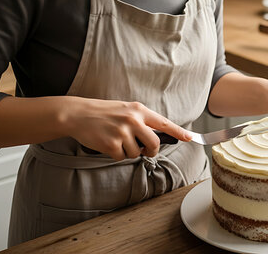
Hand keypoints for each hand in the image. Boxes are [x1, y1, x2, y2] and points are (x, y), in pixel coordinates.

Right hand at [61, 97, 190, 159]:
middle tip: (144, 150)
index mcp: (139, 110)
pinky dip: (116, 154)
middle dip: (151, 151)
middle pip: (154, 143)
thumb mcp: (126, 110)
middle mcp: (133, 120)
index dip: (178, 131)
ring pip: (136, 153)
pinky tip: (108, 144)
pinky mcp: (112, 144)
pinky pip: (122, 157)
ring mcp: (122, 132)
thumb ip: (141, 121)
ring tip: (116, 140)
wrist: (78, 114)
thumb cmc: (104, 113)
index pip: (163, 122)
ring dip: (128, 151)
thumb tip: (156, 137)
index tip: (189, 138)